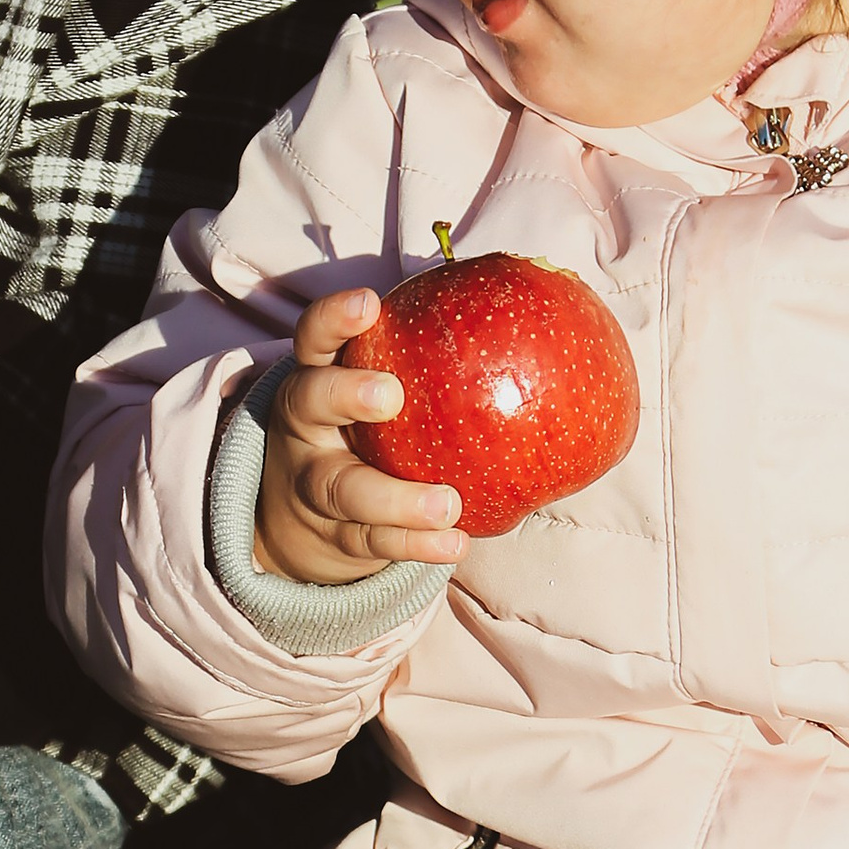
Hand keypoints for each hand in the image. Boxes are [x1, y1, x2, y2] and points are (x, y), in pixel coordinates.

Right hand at [253, 284, 470, 588]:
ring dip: (396, 500)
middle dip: (346, 394)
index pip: (315, 337)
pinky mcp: (339, 536)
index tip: (370, 303)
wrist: (304, 516)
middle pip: (312, 402)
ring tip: (447, 505)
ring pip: (345, 490)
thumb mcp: (373, 390)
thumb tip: (544, 324)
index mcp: (318, 377)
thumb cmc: (367, 430)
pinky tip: (454, 543)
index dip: (335, 318)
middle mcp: (308, 428)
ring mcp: (316, 486)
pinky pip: (376, 542)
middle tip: (390, 394)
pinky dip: (417, 545)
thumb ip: (429, 362)